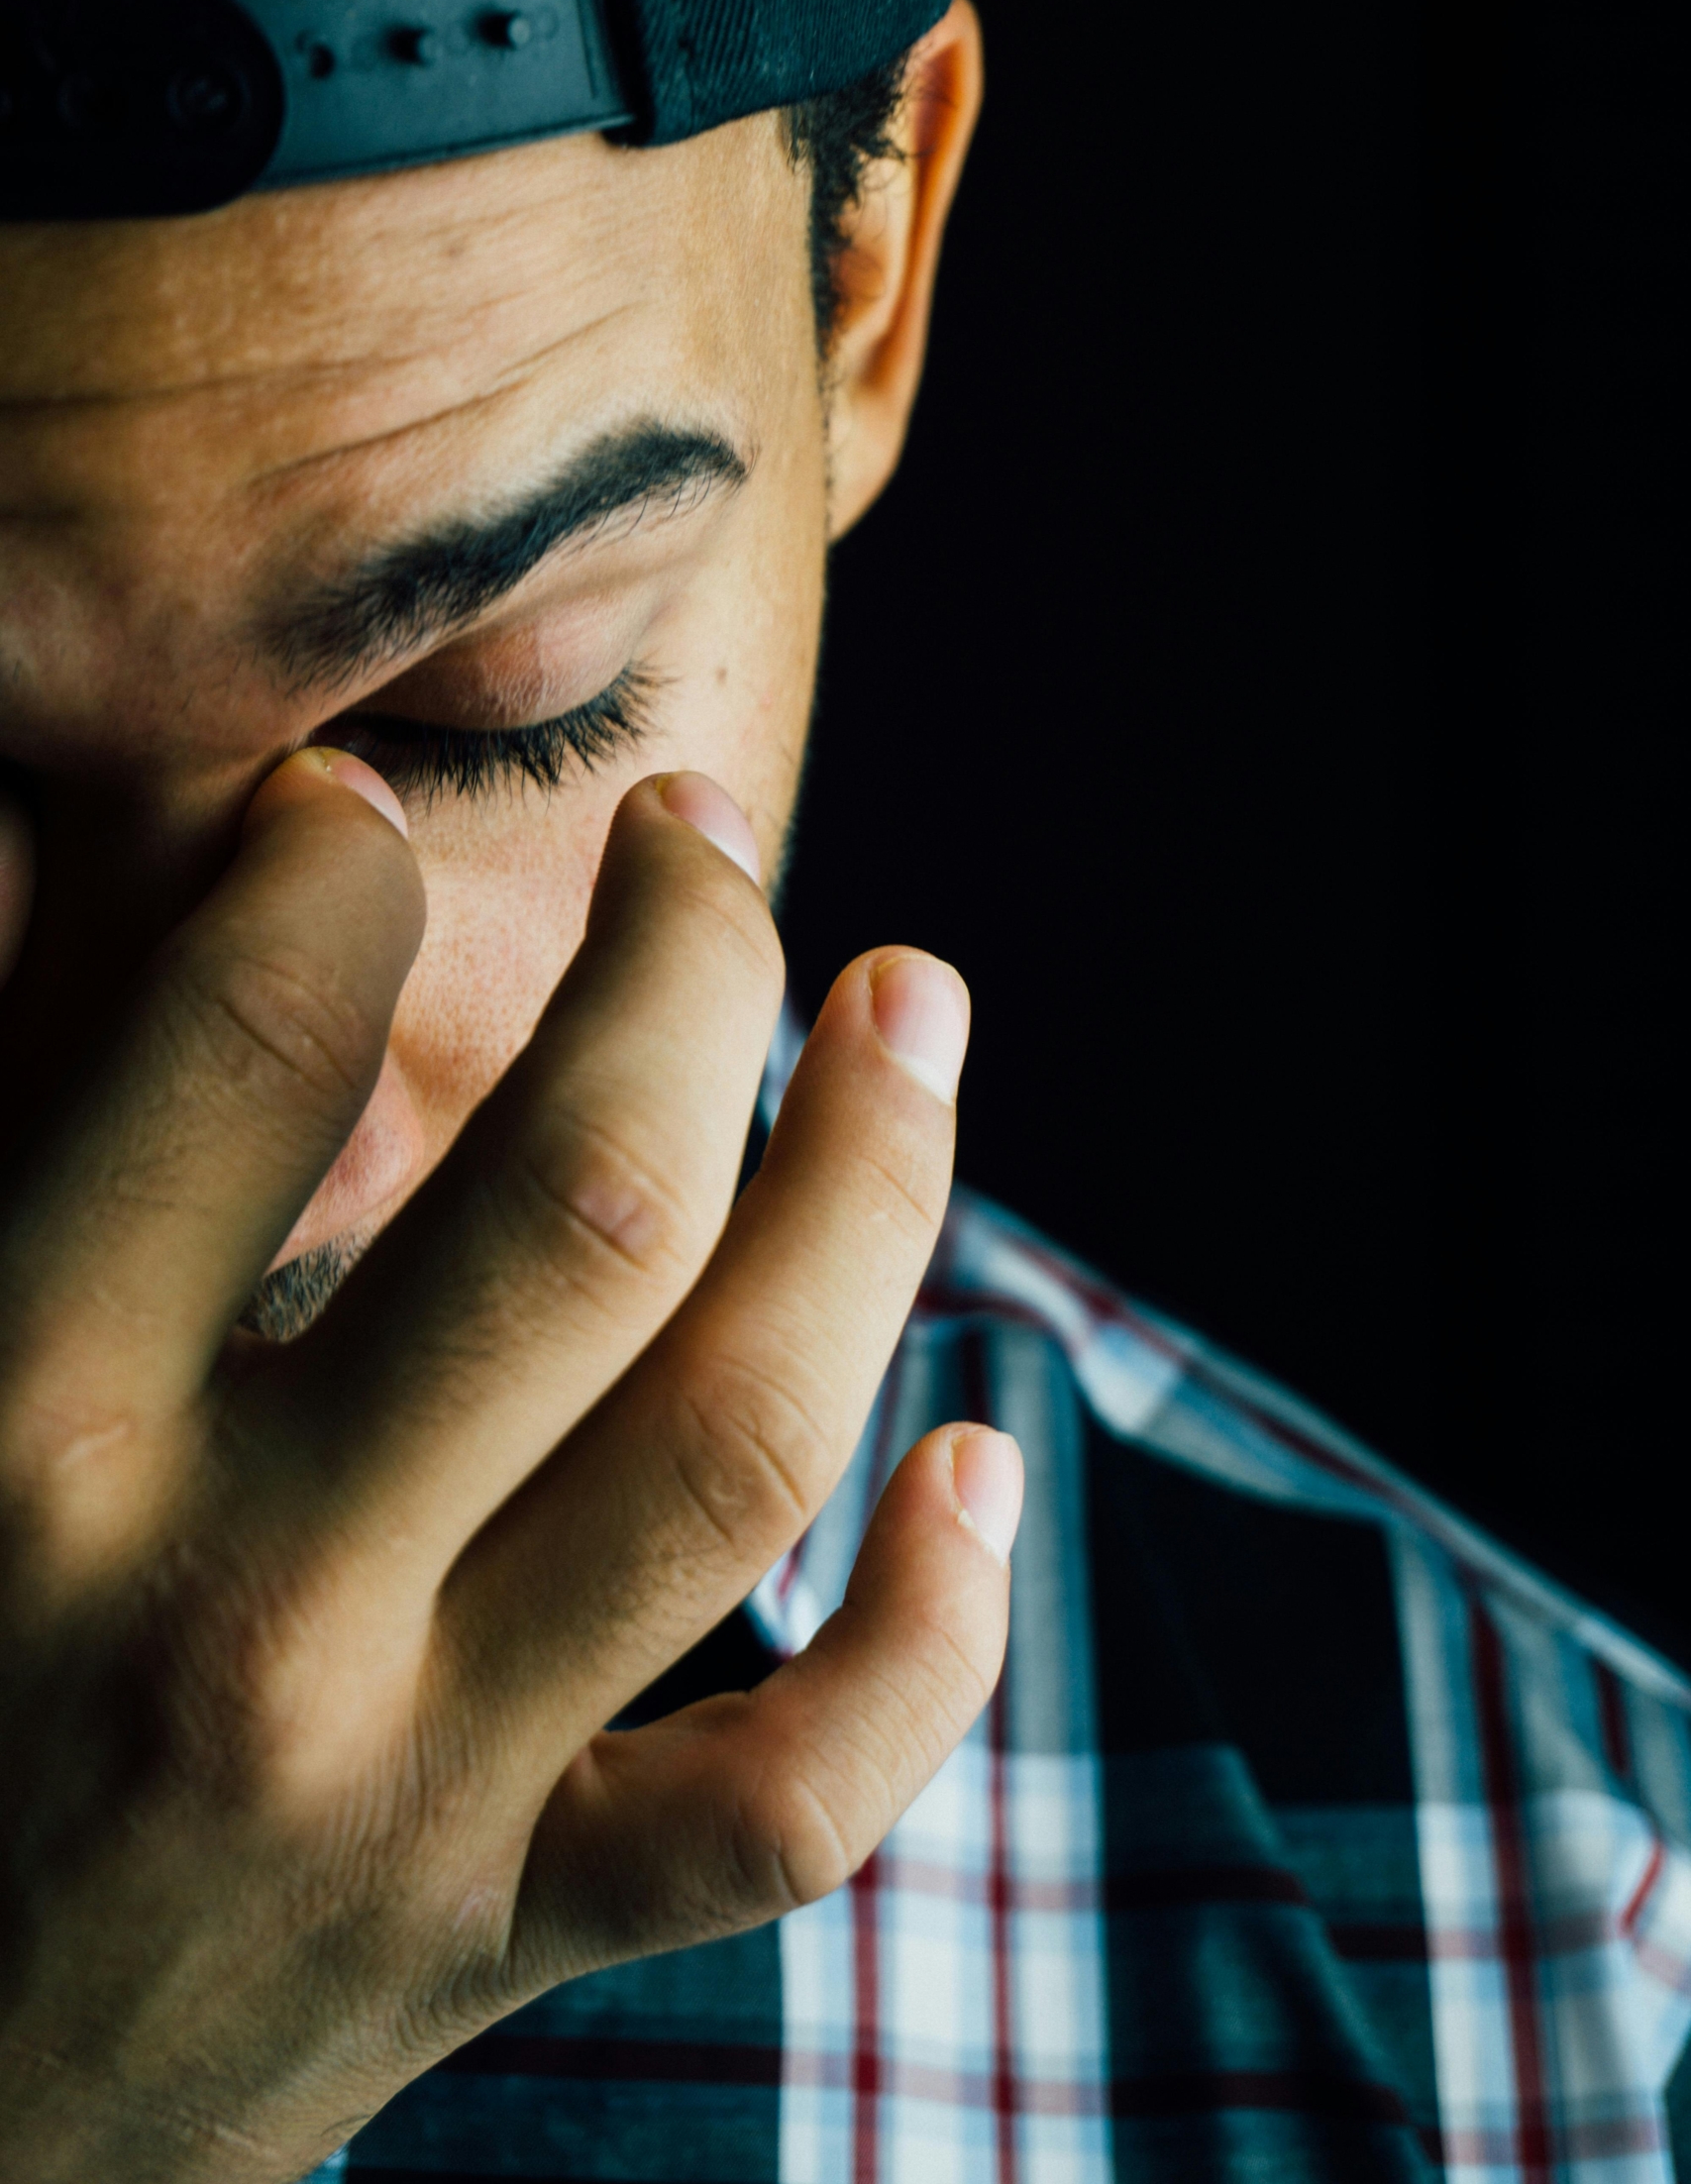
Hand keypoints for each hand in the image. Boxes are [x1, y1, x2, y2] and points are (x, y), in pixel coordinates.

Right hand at [0, 754, 1018, 2182]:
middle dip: (689, 969)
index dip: (330, 870)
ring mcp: (402, 1798)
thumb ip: (20, 1170)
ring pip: (736, 1447)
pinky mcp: (502, 1934)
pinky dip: (929, 1639)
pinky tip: (991, 1461)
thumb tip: (137, 892)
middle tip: (711, 828)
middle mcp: (236, 1612)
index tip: (355, 815)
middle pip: (587, 1213)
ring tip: (911, 1002)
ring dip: (871, 1193)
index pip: (247, 1054)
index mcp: (16, 1438)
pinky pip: (786, 1804)